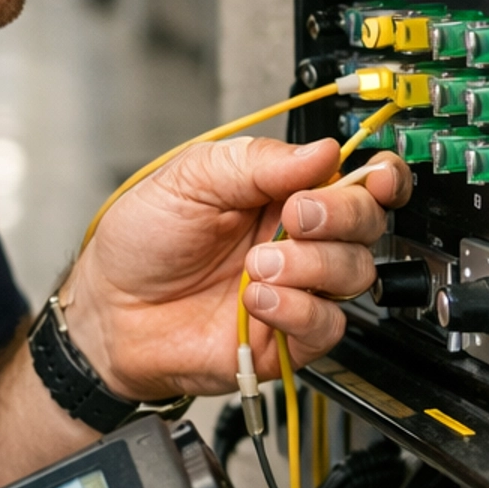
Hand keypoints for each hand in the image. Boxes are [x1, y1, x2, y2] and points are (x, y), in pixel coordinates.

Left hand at [66, 135, 411, 399]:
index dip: (379, 177)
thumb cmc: (142, 242)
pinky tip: (257, 299)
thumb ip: (256, 162)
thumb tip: (322, 151)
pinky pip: (327, 325)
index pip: (357, 180)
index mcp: (282, 192)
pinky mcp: (287, 336)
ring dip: (312, 264)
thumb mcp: (189, 179)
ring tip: (258, 264)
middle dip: (340, 215)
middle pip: (367, 224)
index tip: (371, 176)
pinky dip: (298, 309)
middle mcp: (299, 240)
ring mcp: (297, 289)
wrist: (109, 308)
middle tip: (294, 216)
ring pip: (355, 274)